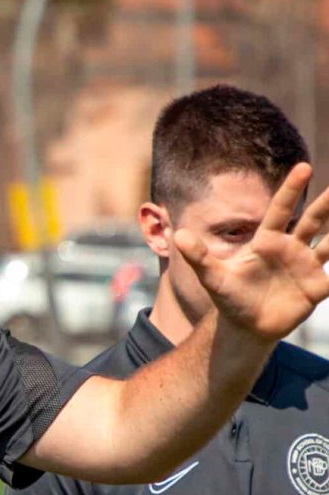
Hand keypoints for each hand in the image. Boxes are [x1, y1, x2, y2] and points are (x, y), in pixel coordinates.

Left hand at [175, 164, 328, 341]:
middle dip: (327, 203)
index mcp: (267, 241)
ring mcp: (305, 267)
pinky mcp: (315, 288)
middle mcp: (290, 248)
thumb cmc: (230, 298)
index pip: (281, 210)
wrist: (245, 327)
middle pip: (313, 220)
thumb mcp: (213, 278)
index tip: (303, 167)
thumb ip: (199, 256)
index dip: (291, 189)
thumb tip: (179, 235)